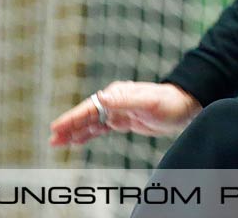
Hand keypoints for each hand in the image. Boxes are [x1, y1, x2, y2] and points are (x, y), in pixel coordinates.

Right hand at [48, 81, 201, 146]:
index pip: (90, 107)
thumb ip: (125, 101)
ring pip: (91, 122)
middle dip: (69, 126)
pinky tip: (77, 141)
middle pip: (87, 114)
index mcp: (118, 94)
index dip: (72, 117)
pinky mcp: (124, 120)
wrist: (185, 106)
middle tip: (52, 139)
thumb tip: (102, 97)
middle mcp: (115, 100)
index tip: (57, 127)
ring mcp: (118, 110)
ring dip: (75, 131)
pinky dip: (88, 134)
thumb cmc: (169, 103)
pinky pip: (101, 128)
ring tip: (58, 142)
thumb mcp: (148, 102)